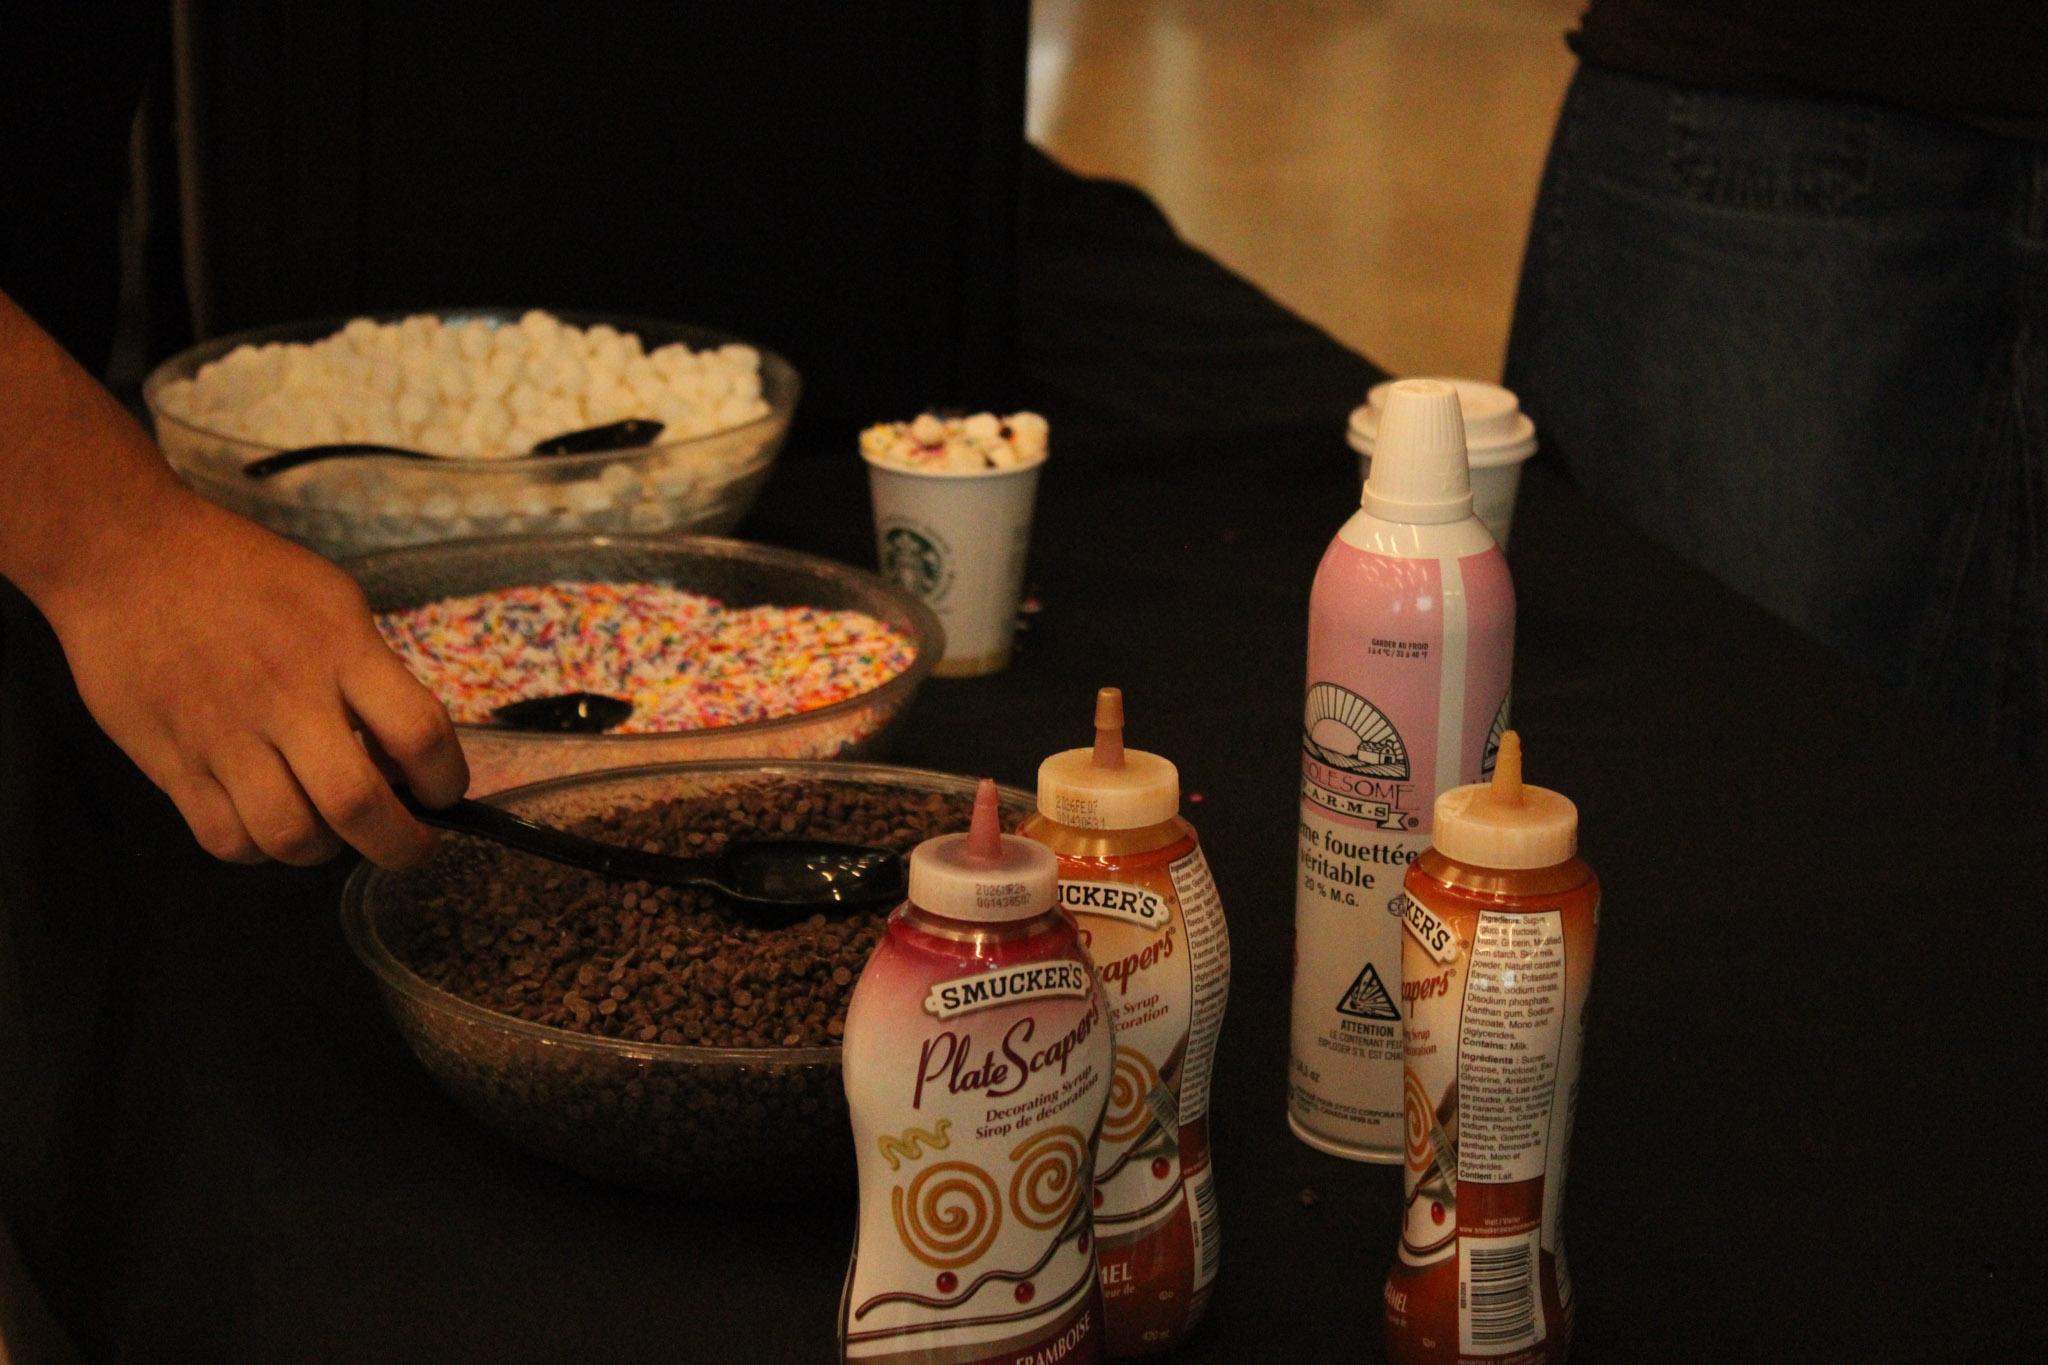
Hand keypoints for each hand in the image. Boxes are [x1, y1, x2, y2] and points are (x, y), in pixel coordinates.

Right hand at [44, 486, 467, 869]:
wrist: (126, 557)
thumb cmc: (240, 573)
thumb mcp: (332, 599)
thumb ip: (372, 671)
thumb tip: (405, 750)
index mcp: (339, 649)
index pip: (419, 734)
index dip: (447, 779)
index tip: (445, 791)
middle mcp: (285, 698)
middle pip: (356, 805)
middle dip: (401, 845)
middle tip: (412, 846)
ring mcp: (223, 735)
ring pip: (289, 836)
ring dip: (326, 850)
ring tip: (332, 830)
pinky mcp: (170, 762)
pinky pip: (226, 839)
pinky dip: (259, 849)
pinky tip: (268, 823)